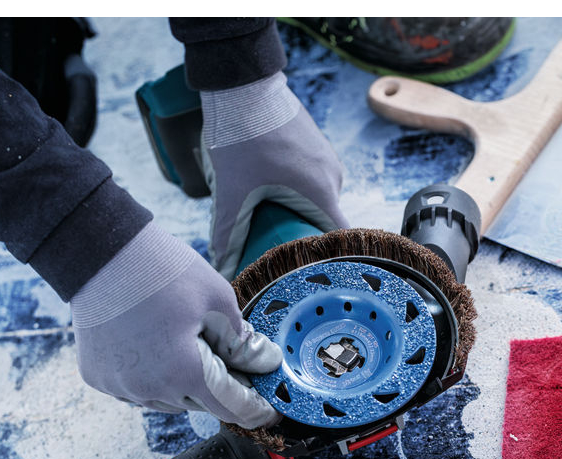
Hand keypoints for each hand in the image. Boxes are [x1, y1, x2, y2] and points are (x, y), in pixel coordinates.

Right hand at [70, 222, 281, 428]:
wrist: (100, 252)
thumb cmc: (162, 270)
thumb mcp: (218, 301)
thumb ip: (243, 342)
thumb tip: (265, 364)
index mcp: (185, 372)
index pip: (231, 407)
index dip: (255, 410)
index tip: (269, 411)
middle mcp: (150, 389)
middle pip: (202, 403)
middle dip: (222, 386)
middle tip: (235, 361)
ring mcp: (121, 387)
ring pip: (170, 400)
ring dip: (188, 383)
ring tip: (191, 344)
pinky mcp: (99, 379)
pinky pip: (140, 390)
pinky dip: (156, 377)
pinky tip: (160, 348)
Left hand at [200, 70, 348, 278]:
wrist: (244, 83)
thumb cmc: (242, 136)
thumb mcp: (232, 190)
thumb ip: (227, 233)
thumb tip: (222, 268)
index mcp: (322, 192)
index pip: (339, 239)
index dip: (328, 260)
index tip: (312, 273)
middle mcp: (334, 177)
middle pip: (326, 222)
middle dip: (305, 238)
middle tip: (280, 253)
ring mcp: (328, 160)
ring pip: (319, 201)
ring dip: (300, 214)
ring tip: (273, 224)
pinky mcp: (318, 147)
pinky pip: (314, 181)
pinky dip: (299, 193)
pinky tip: (273, 194)